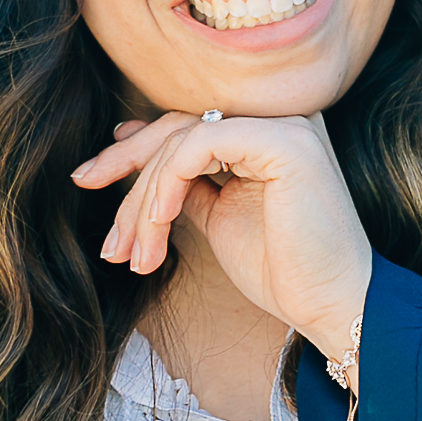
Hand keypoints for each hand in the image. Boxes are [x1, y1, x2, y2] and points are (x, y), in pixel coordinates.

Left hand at [72, 110, 371, 365]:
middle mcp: (278, 116)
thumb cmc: (283, 270)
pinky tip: (157, 227)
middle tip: (103, 232)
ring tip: (133, 254)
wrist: (331, 304)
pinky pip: (198, 146)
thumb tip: (129, 139)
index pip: (185, 126)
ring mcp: (284, 123)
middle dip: (124, 171)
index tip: (90, 181)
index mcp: (265, 131)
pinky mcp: (283, 140)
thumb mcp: (218, 215)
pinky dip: (166, 186)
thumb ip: (184, 179)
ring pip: (180, 139)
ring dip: (143, 201)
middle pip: (176, 127)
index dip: (133, 153)